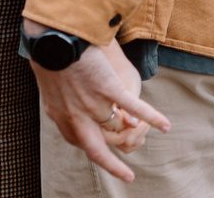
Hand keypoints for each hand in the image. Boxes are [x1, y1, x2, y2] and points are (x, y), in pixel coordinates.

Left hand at [27, 25, 169, 180]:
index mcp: (60, 116)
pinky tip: (166, 126)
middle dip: (113, 166)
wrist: (52, 37)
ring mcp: (93, 104)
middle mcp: (76, 117)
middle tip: (128, 176)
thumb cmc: (48, 54)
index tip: (100, 143)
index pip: (79, 141)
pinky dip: (153, 118)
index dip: (92, 143)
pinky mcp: (109, 88)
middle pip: (98, 151)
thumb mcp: (48, 86)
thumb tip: (64, 104)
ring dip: (128, 123)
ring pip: (118, 125)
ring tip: (138, 121)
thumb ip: (60, 101)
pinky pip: (134, 109)